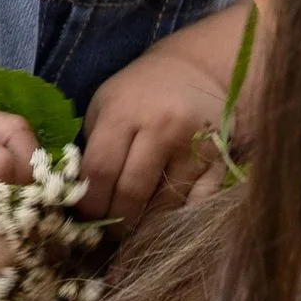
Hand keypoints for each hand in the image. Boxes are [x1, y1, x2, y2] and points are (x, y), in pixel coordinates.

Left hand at [78, 41, 232, 226]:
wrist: (193, 70)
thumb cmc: (137, 94)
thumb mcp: (103, 107)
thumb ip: (91, 150)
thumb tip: (80, 202)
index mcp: (124, 112)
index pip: (100, 172)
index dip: (89, 204)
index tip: (87, 217)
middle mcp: (162, 127)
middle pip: (132, 194)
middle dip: (116, 221)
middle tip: (110, 230)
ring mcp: (195, 144)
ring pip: (165, 205)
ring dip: (146, 224)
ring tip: (135, 225)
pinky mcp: (220, 159)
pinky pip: (197, 204)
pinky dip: (179, 218)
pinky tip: (165, 216)